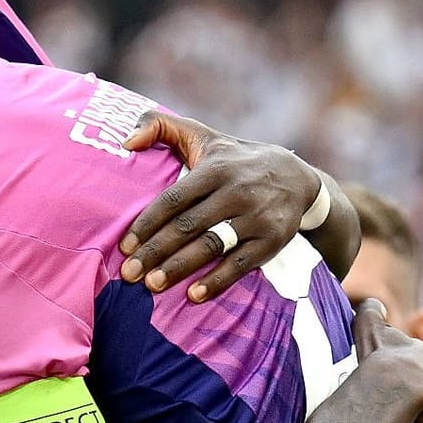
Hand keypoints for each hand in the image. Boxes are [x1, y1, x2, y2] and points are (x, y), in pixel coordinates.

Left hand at [118, 111, 328, 301]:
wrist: (298, 178)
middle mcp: (237, 191)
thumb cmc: (233, 161)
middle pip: (188, 226)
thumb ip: (161, 127)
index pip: (174, 199)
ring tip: (152, 286)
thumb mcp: (203, 137)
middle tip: (129, 274)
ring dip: (180, 268)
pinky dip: (218, 281)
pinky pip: (242, 264)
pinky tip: (193, 296)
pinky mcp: (274, 239)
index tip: (124, 247)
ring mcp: (257, 216)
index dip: (147, 224)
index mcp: (215, 168)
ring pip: (212, 245)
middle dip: (155, 252)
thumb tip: (125, 141)